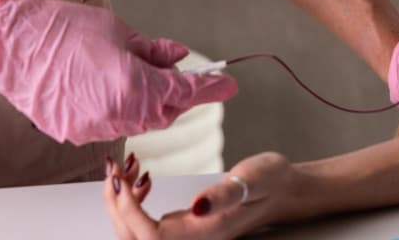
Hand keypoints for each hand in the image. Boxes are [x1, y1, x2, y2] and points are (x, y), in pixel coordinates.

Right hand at [0, 0, 236, 143]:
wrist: (12, 44)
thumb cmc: (64, 30)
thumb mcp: (120, 33)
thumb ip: (154, 51)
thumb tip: (177, 56)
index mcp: (133, 86)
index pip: (184, 92)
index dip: (210, 88)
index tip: (229, 85)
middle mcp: (118, 114)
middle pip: (165, 112)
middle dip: (178, 95)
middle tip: (182, 74)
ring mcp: (95, 128)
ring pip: (139, 121)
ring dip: (150, 102)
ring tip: (140, 73)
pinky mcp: (76, 132)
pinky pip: (112, 124)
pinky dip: (122, 109)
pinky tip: (112, 86)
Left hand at [104, 152, 292, 238]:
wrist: (284, 191)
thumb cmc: (271, 182)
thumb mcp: (253, 179)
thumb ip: (225, 194)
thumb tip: (198, 206)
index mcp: (205, 232)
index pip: (150, 235)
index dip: (128, 210)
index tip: (122, 176)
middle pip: (135, 238)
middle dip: (116, 204)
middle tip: (114, 167)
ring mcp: (186, 236)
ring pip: (137, 233)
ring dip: (122, 203)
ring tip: (127, 168)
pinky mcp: (182, 228)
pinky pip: (147, 225)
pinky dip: (135, 202)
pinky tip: (144, 180)